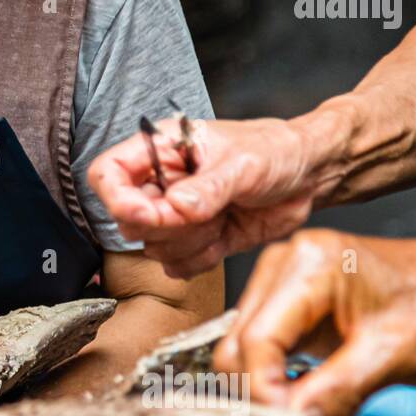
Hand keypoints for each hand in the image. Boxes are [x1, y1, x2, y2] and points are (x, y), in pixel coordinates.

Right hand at [86, 116, 328, 278]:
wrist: (308, 176)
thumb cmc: (275, 151)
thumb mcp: (244, 164)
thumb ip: (209, 187)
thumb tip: (177, 207)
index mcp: (160, 149)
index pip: (107, 174)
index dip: (117, 199)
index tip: (149, 213)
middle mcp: (160, 183)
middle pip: (127, 221)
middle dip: (168, 226)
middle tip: (206, 212)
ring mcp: (174, 215)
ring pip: (153, 248)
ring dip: (191, 242)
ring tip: (223, 217)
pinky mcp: (192, 241)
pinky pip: (176, 266)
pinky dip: (202, 259)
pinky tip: (225, 236)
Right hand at [214, 229, 415, 415]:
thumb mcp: (392, 356)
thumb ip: (336, 391)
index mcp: (309, 265)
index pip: (256, 340)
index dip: (265, 391)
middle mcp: (282, 261)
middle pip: (237, 343)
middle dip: (260, 390)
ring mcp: (276, 276)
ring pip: (239, 346)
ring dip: (264, 384)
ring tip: (303, 406)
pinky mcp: (280, 295)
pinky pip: (255, 343)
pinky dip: (271, 373)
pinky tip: (300, 389)